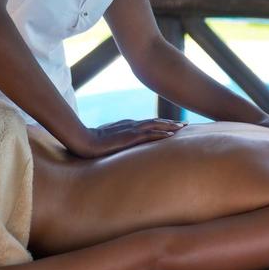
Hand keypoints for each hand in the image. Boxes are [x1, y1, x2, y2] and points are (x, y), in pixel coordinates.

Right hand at [70, 118, 184, 157]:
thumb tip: (119, 147)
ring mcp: (130, 130)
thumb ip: (116, 141)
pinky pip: (149, 135)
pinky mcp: (129, 138)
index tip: (173, 125)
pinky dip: (161, 134)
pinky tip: (170, 135)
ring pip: (154, 126)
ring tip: (182, 128)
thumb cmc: (92, 142)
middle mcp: (131, 125)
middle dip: (170, 123)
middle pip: (154, 122)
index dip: (161, 123)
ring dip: (169, 126)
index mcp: (126, 125)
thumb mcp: (107, 140)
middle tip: (184, 124)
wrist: (83, 141)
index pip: (147, 123)